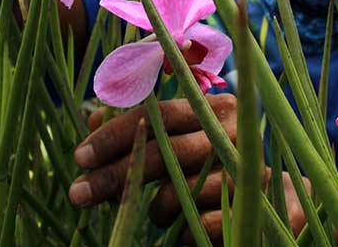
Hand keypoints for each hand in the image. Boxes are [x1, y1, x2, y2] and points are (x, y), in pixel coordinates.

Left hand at [69, 94, 237, 238]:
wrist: (258, 202)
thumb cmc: (206, 167)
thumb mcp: (175, 141)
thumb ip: (139, 128)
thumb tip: (95, 119)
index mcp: (219, 108)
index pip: (161, 113)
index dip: (116, 134)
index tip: (82, 156)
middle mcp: (236, 134)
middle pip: (165, 151)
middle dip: (115, 174)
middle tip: (79, 194)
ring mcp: (246, 170)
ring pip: (179, 191)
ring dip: (157, 208)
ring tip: (159, 213)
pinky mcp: (248, 206)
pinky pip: (198, 223)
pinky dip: (182, 230)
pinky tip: (183, 227)